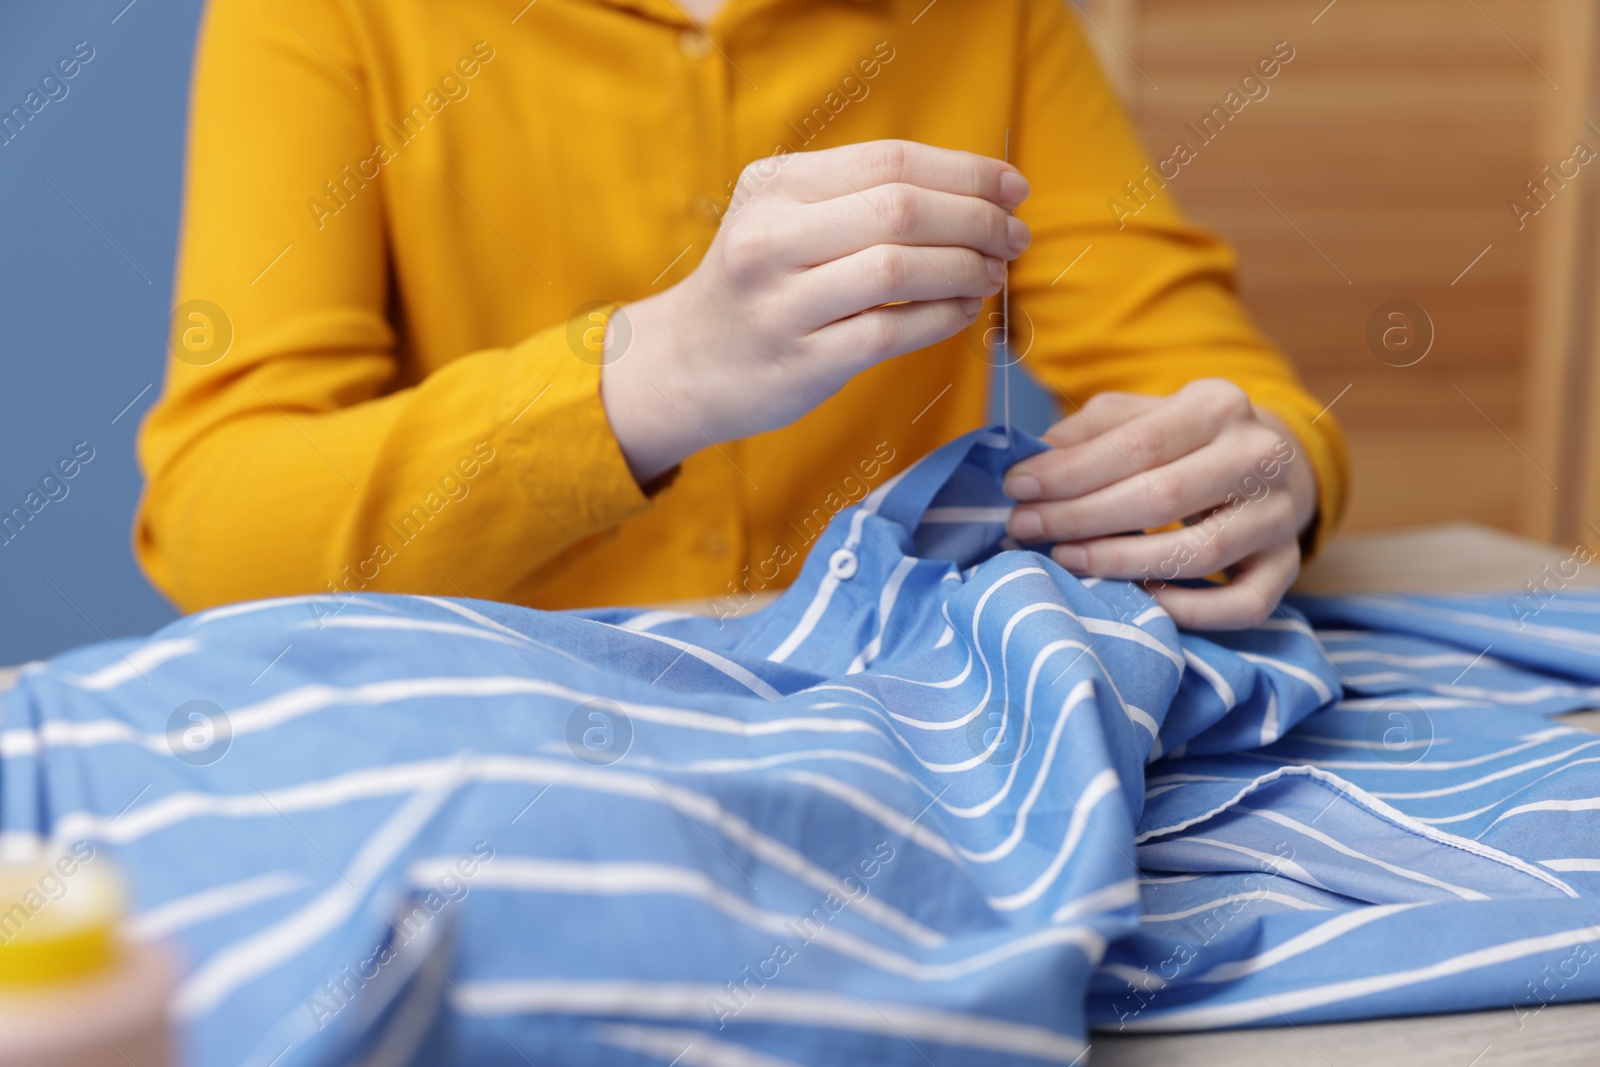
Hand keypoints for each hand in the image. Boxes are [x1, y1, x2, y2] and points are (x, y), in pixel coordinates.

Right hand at [601, 140, 1030, 482]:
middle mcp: (770, 238)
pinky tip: (964, 311)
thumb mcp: (787, 218)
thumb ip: (862, 198)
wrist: (685, 364)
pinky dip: (941, 318)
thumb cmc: (760, 285)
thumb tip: (981, 192)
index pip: (890, 161)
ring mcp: (782, 303)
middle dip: (976, 220)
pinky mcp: (800, 361)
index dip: (966, 171)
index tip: (1013, 188)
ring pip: (898, 270)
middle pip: (900, 209)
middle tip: (1014, 237)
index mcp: (775, 187)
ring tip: (993, 273)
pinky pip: (890, 333)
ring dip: (965, 269)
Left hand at [1002, 380, 1318, 629]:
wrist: (1271, 459)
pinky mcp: (1287, 564)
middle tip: (1025, 528)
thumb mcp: (1139, 414)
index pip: (1137, 444)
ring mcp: (1280, 516)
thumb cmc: (1184, 439)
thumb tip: (1030, 460)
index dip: (1071, 471)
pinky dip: (1191, 612)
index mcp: (1219, 405)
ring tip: (1065, 559)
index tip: (1017, 487)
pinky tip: (1142, 600)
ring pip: (1199, 554)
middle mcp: (1260, 457)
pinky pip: (1243, 605)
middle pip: (1162, 498)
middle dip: (1081, 517)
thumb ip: (1087, 432)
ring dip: (1120, 564)